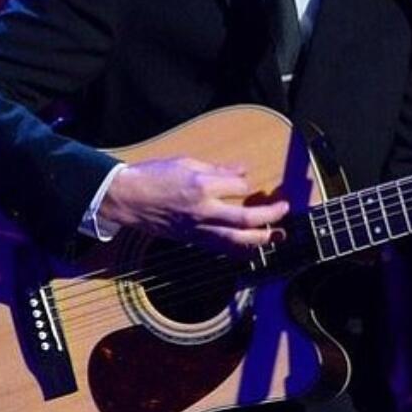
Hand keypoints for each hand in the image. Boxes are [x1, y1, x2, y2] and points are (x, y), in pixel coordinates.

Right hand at [100, 157, 288, 252]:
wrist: (127, 198)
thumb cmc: (154, 176)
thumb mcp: (186, 162)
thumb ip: (218, 169)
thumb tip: (243, 171)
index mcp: (201, 185)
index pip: (239, 187)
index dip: (249, 185)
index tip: (250, 184)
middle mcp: (203, 209)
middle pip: (245, 218)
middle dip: (270, 215)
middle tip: (284, 209)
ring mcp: (197, 228)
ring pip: (235, 239)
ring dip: (260, 239)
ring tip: (277, 235)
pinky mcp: (191, 239)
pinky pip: (220, 248)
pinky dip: (238, 249)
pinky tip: (251, 247)